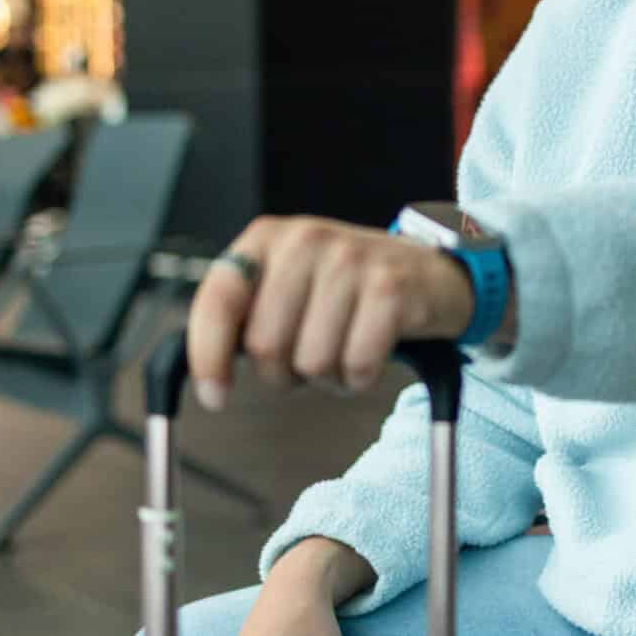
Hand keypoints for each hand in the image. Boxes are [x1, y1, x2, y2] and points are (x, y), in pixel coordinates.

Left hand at [187, 215, 472, 410]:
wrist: (430, 272)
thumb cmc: (347, 289)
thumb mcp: (288, 281)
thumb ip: (246, 312)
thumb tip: (206, 368)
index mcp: (266, 238)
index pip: (218, 300)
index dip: (207, 356)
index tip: (215, 397)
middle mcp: (306, 241)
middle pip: (264, 344)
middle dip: (282, 373)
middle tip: (305, 362)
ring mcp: (351, 261)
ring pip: (311, 361)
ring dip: (326, 377)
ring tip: (342, 352)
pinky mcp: (391, 289)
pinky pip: (356, 365)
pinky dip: (359, 378)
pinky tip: (368, 357)